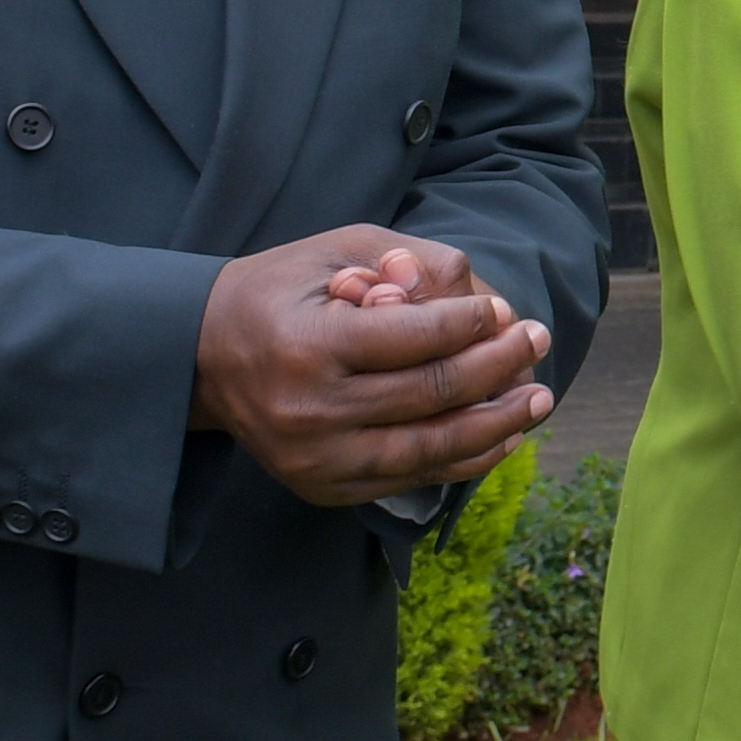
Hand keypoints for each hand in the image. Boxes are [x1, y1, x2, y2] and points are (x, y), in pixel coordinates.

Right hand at [197, 229, 554, 505]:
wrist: (202, 357)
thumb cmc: (281, 292)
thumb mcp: (338, 251)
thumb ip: (412, 261)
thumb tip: (484, 301)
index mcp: (309, 345)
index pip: (416, 338)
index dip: (473, 323)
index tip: (505, 310)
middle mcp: (310, 411)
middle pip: (433, 394)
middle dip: (499, 365)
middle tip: (538, 340)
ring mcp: (317, 460)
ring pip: (432, 448)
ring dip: (498, 424)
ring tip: (538, 399)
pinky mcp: (324, 489)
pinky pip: (412, 478)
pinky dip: (465, 459)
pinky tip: (502, 435)